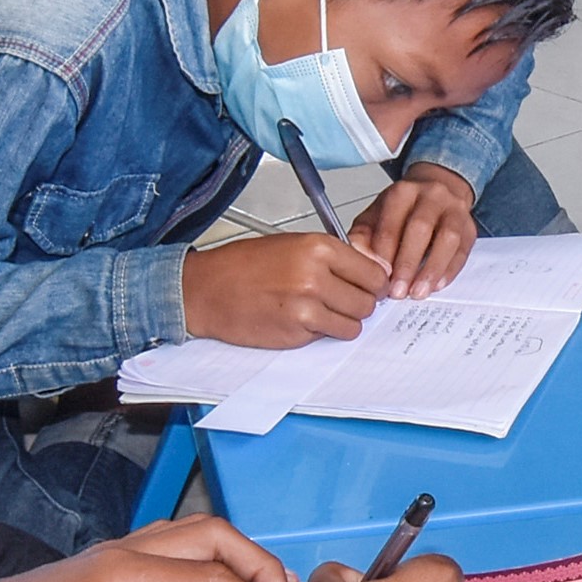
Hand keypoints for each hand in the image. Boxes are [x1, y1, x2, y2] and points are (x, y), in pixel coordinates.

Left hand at [0, 517, 297, 581]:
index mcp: (120, 573)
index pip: (208, 579)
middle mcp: (123, 552)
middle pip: (212, 537)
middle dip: (259, 564)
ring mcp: (115, 556)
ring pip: (195, 536)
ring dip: (238, 558)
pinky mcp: (108, 569)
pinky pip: (174, 550)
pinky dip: (211, 563)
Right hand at [183, 232, 388, 345]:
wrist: (206, 290)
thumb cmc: (244, 265)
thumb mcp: (293, 244)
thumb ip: (333, 258)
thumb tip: (372, 272)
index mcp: (318, 248)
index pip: (373, 273)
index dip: (375, 284)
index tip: (371, 288)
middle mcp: (316, 277)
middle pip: (367, 302)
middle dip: (359, 304)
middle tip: (343, 301)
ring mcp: (307, 309)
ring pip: (353, 325)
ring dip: (342, 322)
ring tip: (321, 311)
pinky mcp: (296, 334)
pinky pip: (327, 337)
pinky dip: (320, 332)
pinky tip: (299, 319)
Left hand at [348, 166, 478, 297]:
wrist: (438, 189)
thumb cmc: (403, 209)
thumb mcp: (376, 215)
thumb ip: (364, 237)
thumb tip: (363, 260)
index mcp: (403, 191)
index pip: (391, 222)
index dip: (384, 252)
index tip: (378, 277)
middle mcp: (431, 195)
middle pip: (420, 228)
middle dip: (407, 263)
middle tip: (397, 291)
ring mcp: (454, 210)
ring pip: (447, 239)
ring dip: (431, 269)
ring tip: (418, 292)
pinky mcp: (469, 228)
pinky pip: (462, 250)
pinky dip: (449, 270)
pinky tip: (436, 285)